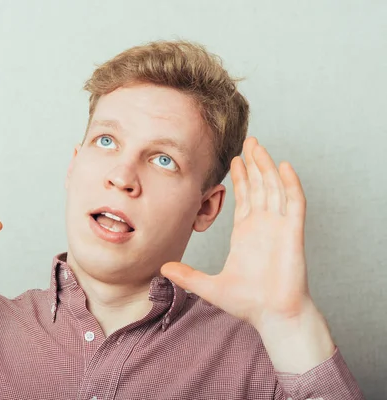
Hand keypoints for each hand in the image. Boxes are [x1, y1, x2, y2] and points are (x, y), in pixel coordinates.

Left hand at [161, 136, 311, 330]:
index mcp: (247, 234)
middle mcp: (264, 226)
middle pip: (260, 186)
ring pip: (274, 188)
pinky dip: (290, 184)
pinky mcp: (292, 233)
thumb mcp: (208, 286)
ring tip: (258, 146)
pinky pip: (293, 203)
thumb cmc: (248, 302)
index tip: (234, 160)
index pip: (245, 198)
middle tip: (248, 141)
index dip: (241, 178)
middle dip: (254, 164)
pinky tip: (283, 166)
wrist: (272, 316)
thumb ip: (187, 275)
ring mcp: (279, 227)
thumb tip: (162, 268)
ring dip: (267, 166)